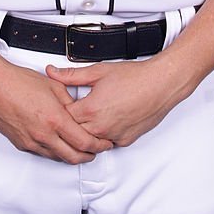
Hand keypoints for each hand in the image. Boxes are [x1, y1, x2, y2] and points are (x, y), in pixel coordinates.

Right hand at [0, 53, 113, 163]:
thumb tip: (78, 110)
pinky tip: (57, 143)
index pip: (84, 142)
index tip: (104, 143)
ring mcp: (32, 142)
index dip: (98, 145)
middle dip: (88, 156)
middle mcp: (44, 135)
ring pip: (58, 157)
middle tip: (96, 151)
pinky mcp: (21, 144)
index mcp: (55, 119)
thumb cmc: (19, 82)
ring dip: (71, 155)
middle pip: (73, 156)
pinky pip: (42, 153)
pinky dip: (54, 151)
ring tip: (79, 148)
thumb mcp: (52, 86)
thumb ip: (69, 100)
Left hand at [45, 59, 178, 146]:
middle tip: (75, 109)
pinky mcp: (125, 140)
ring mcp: (114, 136)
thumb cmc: (134, 77)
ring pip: (91, 141)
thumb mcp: (98, 71)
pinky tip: (106, 120)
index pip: (64, 119)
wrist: (159, 84)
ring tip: (91, 115)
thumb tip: (53, 73)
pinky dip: (104, 134)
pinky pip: (108, 142)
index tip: (61, 105)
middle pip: (75, 133)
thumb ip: (72, 75)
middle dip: (72, 123)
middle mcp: (101, 127)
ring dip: (87, 131)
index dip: (60, 111)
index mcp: (91, 110)